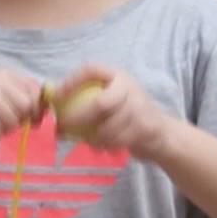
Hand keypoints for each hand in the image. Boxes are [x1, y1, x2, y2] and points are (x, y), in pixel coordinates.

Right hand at [0, 68, 44, 154]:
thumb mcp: (0, 105)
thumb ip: (22, 104)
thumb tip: (46, 109)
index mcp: (2, 74)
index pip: (34, 89)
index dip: (35, 108)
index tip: (26, 119)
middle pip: (26, 104)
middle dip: (17, 120)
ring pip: (13, 119)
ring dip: (2, 130)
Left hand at [51, 64, 177, 159]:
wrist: (163, 133)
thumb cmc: (129, 115)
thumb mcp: (114, 98)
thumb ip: (91, 97)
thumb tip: (53, 102)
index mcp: (119, 76)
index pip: (92, 70)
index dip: (72, 81)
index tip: (56, 95)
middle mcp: (130, 88)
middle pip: (100, 104)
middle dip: (79, 118)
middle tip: (64, 127)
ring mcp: (139, 109)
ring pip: (107, 128)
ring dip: (93, 138)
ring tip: (85, 140)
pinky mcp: (144, 129)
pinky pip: (116, 141)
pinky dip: (104, 146)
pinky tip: (100, 147)